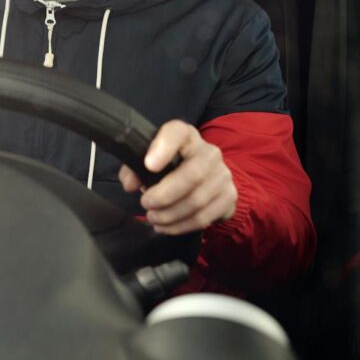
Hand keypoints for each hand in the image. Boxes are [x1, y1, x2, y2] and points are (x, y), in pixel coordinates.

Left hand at [118, 119, 236, 234]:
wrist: (204, 176)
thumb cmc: (169, 164)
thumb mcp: (149, 159)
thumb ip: (134, 168)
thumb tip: (129, 184)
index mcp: (186, 135)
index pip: (177, 133)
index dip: (163, 148)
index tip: (148, 165)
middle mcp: (210, 152)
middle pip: (192, 175)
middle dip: (164, 195)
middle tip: (145, 204)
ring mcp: (223, 175)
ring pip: (197, 201)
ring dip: (170, 215)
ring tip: (153, 217)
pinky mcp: (230, 197)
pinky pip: (205, 217)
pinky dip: (181, 226)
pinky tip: (166, 226)